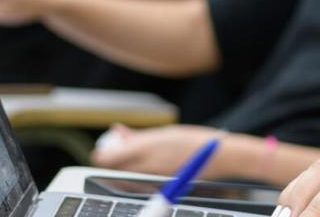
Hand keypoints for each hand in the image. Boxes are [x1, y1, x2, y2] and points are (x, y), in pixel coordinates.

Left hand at [90, 124, 236, 178]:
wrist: (218, 157)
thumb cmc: (193, 140)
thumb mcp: (164, 132)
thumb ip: (138, 135)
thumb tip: (117, 131)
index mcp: (146, 147)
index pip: (107, 158)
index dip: (102, 154)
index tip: (104, 149)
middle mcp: (146, 165)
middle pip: (112, 170)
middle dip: (111, 163)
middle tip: (117, 153)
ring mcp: (152, 179)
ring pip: (123, 179)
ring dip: (122, 170)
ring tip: (135, 159)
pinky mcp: (159, 187)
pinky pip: (138, 184)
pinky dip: (135, 177)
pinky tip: (147, 168)